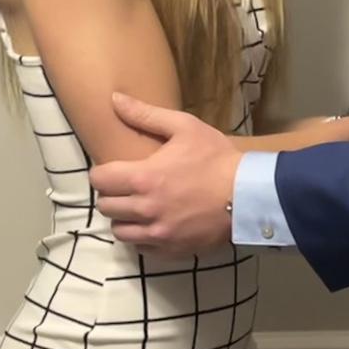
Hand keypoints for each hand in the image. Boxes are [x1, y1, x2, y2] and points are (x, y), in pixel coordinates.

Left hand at [90, 94, 237, 251]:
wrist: (248, 194)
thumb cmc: (217, 158)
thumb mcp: (184, 127)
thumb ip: (145, 115)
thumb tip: (114, 99)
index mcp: (143, 178)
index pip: (99, 180)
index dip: (102, 173)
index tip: (113, 171)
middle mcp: (145, 209)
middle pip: (106, 207)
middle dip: (112, 195)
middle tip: (127, 188)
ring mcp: (158, 233)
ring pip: (120, 232)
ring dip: (124, 220)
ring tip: (138, 209)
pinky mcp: (172, 250)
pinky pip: (142, 249)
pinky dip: (143, 238)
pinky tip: (155, 225)